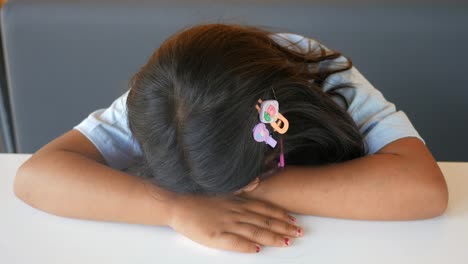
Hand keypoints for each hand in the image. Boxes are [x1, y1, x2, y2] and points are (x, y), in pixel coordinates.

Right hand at [168, 193, 302, 252]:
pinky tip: (256, 250)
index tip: (294, 221)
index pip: (265, 209)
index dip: (281, 215)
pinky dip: (245, 246)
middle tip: (300, 233)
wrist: (177, 202)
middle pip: (264, 221)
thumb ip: (240, 197)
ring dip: (272, 237)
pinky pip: (232, 241)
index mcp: (238, 202)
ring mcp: (225, 223)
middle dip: (284, 228)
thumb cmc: (200, 198)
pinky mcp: (214, 234)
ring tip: (287, 243)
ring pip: (254, 231)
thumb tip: (255, 197)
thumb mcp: (224, 193)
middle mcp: (235, 212)